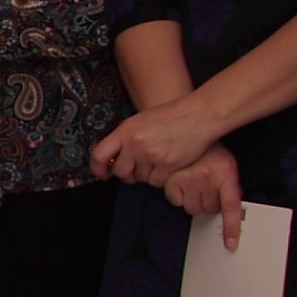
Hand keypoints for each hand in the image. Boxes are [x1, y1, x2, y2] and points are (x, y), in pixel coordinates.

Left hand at [93, 95, 219, 188]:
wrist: (198, 115)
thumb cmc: (171, 116)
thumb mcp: (140, 121)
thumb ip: (124, 138)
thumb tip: (112, 158)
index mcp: (125, 131)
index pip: (99, 155)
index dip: (98, 168)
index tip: (102, 174)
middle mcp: (135, 144)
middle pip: (120, 171)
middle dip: (127, 174)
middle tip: (136, 170)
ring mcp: (151, 155)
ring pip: (140, 178)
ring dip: (147, 174)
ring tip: (158, 161)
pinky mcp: (167, 165)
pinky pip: (156, 182)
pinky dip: (160, 178)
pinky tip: (167, 166)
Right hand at [167, 145, 247, 250]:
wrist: (191, 129)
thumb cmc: (209, 151)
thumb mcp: (225, 165)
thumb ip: (226, 186)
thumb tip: (226, 212)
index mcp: (226, 174)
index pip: (231, 206)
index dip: (231, 228)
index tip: (230, 245)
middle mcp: (209, 177)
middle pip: (208, 209)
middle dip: (207, 203)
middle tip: (205, 189)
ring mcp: (190, 179)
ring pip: (191, 207)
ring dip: (192, 201)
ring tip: (193, 185)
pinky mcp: (173, 180)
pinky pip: (175, 200)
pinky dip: (177, 195)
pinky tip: (180, 183)